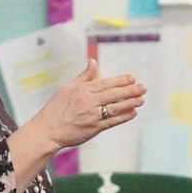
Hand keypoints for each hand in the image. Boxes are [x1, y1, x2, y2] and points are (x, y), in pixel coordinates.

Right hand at [6, 59, 146, 183]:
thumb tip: (94, 61)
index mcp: (82, 90)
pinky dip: (123, 117)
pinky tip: (132, 112)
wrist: (48, 130)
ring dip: (130, 103)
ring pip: (115, 108)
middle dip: (130, 91)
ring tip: (142, 99)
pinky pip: (112, 122)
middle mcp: (88, 102)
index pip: (105, 83)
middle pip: (113, 95)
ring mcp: (92, 116)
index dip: (121, 81)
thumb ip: (84, 76)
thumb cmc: (56, 108)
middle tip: (144, 87)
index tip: (132, 78)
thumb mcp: (67, 87)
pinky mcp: (94, 129)